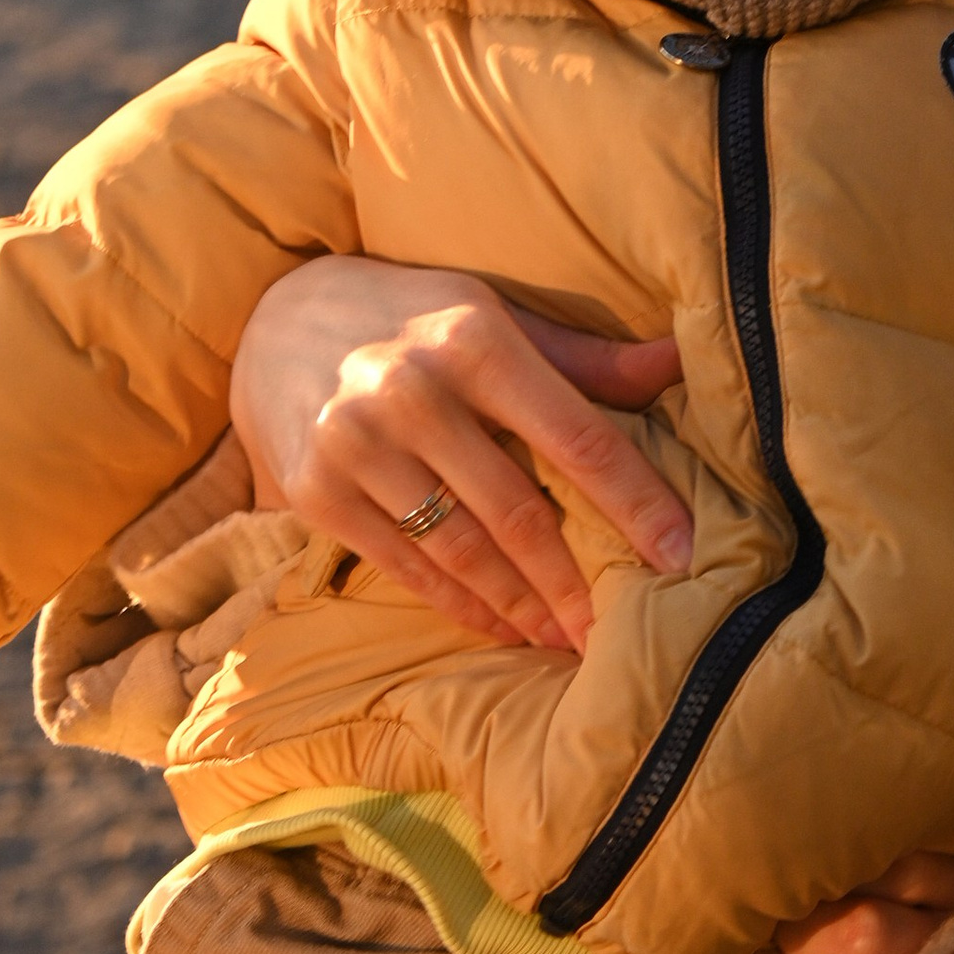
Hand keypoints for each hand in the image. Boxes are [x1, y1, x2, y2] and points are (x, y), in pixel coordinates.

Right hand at [232, 258, 690, 654]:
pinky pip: (406, 565)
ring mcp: (356, 443)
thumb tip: (677, 362)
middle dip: (575, 583)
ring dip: (522, 607)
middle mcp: (412, 390)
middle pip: (518, 512)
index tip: (682, 555)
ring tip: (566, 639)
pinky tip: (500, 627)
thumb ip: (582, 357)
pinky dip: (459, 605)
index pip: (575, 437)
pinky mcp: (317, 490)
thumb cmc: (409, 318)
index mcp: (474, 339)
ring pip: (462, 550)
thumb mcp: (491, 315)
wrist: (271, 317)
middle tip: (619, 633)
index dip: (636, 502)